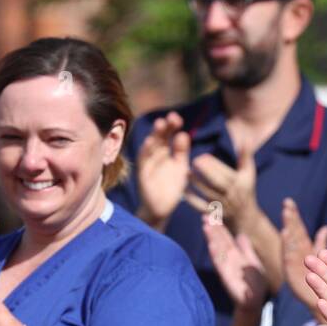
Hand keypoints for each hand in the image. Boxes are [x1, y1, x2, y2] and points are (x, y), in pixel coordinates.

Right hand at [135, 112, 191, 226]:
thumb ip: (182, 152)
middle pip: (159, 136)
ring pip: (150, 145)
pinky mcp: (143, 173)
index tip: (178, 118)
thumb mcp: (181, 167)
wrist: (161, 208)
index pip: (169, 135)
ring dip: (154, 134)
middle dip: (165, 127)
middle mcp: (156, 154)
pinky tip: (150, 142)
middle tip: (172, 117)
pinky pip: (143, 160)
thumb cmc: (171, 187)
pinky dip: (146, 151)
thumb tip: (183, 134)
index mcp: (167, 151)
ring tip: (160, 124)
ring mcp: (149, 162)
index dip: (172, 126)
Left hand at [187, 143, 258, 233]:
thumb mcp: (248, 173)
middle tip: (193, 161)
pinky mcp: (214, 214)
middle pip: (217, 182)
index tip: (201, 156)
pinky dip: (191, 198)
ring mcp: (222, 205)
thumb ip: (245, 156)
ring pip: (207, 194)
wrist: (246, 218)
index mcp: (239, 182)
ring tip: (186, 172)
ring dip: (196, 183)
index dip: (212, 164)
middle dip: (205, 171)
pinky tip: (183, 189)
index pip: (225, 172)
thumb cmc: (245, 190)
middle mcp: (232, 194)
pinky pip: (201, 206)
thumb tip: (245, 138)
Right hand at [202, 214, 266, 310]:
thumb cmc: (254, 284)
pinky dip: (216, 255)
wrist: (254, 302)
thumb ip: (246, 249)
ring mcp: (227, 267)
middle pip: (219, 240)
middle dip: (212, 228)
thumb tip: (241, 235)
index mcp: (235, 254)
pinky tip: (211, 246)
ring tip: (205, 225)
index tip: (212, 214)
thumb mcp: (252, 262)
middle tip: (205, 215)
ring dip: (211, 238)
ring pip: (217, 249)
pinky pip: (220, 264)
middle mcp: (229, 259)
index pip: (225, 237)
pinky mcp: (227, 277)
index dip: (219, 226)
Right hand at [279, 198, 326, 310]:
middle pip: (294, 233)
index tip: (289, 201)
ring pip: (291, 243)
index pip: (298, 229)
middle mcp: (298, 255)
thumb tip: (326, 227)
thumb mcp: (322, 259)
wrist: (320, 304)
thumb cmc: (320, 282)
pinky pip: (289, 257)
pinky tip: (285, 233)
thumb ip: (321, 242)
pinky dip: (287, 244)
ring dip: (288, 228)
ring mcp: (294, 264)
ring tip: (286, 213)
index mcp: (304, 250)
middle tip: (286, 202)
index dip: (293, 216)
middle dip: (290, 218)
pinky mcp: (292, 274)